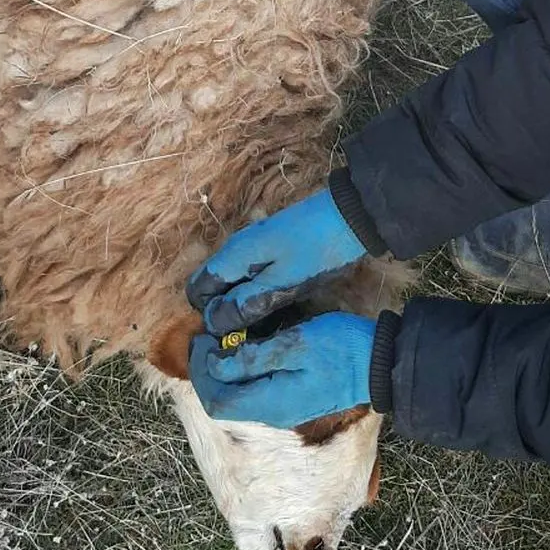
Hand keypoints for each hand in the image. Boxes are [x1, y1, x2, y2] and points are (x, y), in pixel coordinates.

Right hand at [186, 189, 365, 335]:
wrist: (352, 216)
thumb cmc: (317, 252)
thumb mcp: (283, 284)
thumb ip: (245, 303)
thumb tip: (212, 322)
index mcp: (233, 255)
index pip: (197, 289)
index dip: (207, 314)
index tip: (231, 333)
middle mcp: (236, 248)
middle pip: (212, 285)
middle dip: (223, 311)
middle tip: (251, 332)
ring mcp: (253, 246)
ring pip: (232, 281)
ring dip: (241, 303)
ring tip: (268, 323)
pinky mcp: (270, 248)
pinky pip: (250, 275)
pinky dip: (255, 292)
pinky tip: (279, 305)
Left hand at [189, 312, 374, 428]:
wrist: (381, 365)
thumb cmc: (341, 350)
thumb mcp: (296, 345)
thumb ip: (254, 357)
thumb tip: (218, 363)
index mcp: (270, 403)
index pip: (216, 400)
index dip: (200, 371)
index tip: (201, 340)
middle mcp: (273, 413)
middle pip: (223, 402)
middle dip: (207, 372)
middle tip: (207, 338)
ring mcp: (283, 410)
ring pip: (238, 398)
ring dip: (223, 373)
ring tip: (224, 341)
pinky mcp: (293, 401)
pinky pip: (254, 393)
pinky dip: (241, 374)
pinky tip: (246, 351)